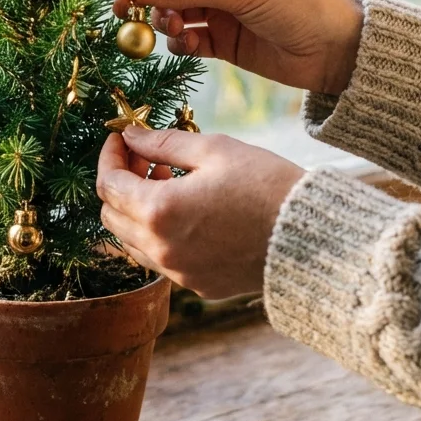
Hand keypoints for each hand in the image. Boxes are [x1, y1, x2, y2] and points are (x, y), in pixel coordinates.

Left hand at [96, 127, 303, 299]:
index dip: (110, 156)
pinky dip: (157, 233)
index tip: (121, 138)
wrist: (312, 236)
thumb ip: (163, 143)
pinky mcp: (197, 284)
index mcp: (159, 211)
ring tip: (166, 182)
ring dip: (136, 210)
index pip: (108, 184)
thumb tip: (130, 136)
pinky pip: (160, 259)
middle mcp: (161, 248)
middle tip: (144, 158)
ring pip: (131, 242)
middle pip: (111, 216)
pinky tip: (184, 210)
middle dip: (120, 183)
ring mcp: (178, 272)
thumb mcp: (215, 150)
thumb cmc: (267, 186)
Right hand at [114, 0, 362, 94]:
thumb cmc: (300, 4)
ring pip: (173, 9)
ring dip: (164, 21)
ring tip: (174, 30)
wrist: (337, 50)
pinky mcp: (223, 39)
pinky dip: (180, 43)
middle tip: (126, 13)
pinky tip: (188, 46)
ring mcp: (221, 7)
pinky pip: (188, 37)